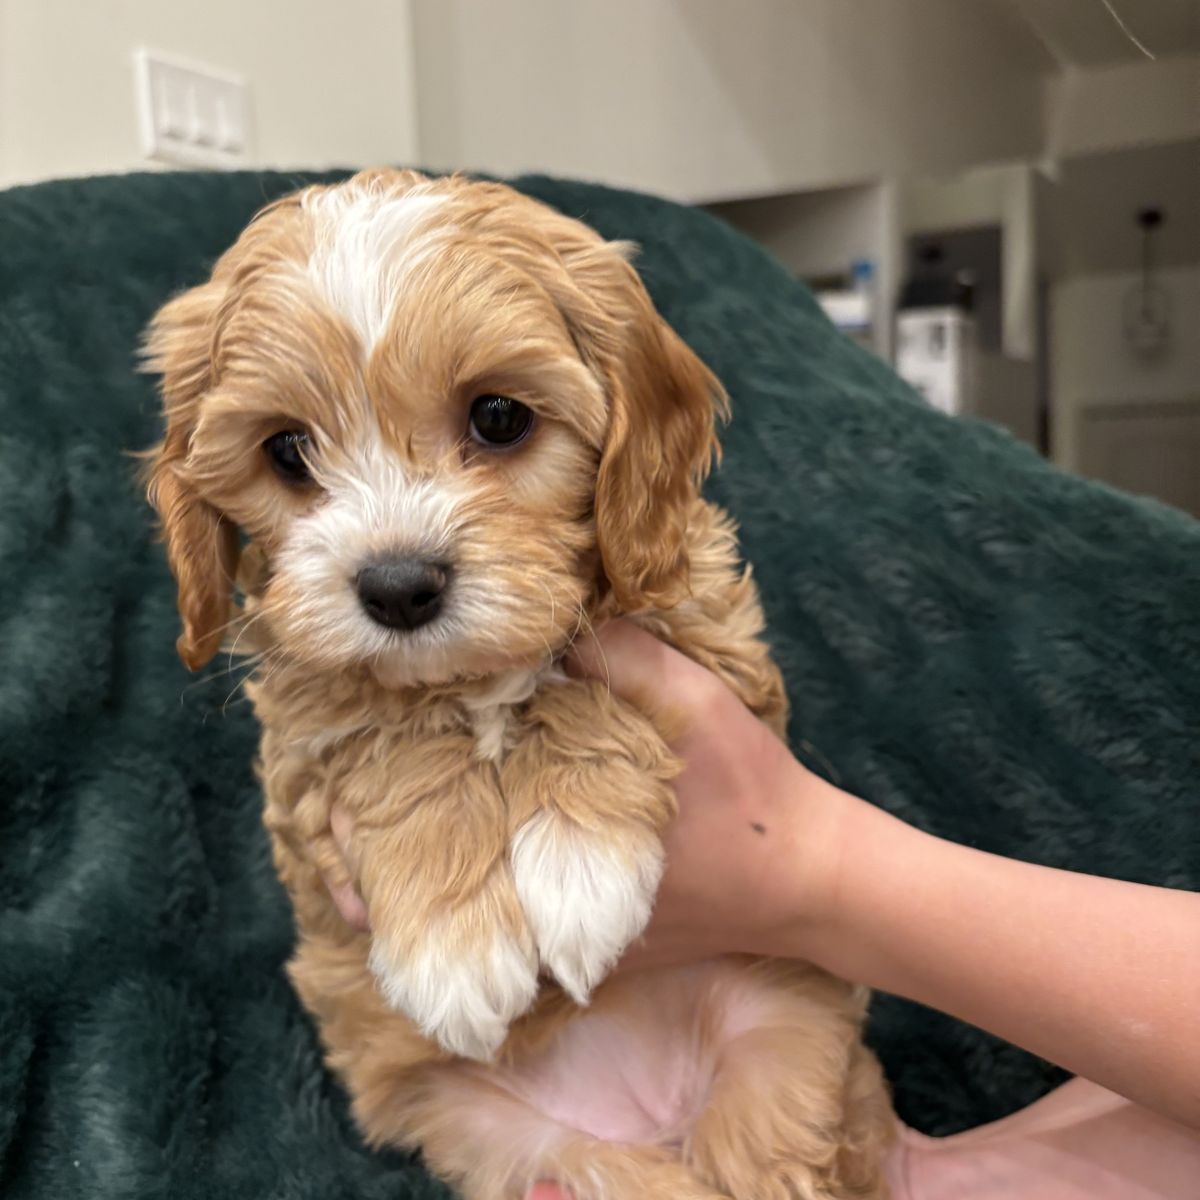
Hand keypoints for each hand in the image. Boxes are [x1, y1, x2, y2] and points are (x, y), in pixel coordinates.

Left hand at [321, 621, 849, 966]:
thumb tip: (542, 627)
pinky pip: (521, 949)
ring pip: (479, 930)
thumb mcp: (689, 699)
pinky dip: (479, 925)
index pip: (451, 837)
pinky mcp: (602, 952)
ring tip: (360, 890)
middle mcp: (560, 901)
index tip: (330, 820)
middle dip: (384, 879)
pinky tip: (447, 910)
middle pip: (449, 898)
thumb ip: (616, 653)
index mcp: (562, 833)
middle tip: (328, 851)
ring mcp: (579, 938)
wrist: (806, 879)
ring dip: (422, 908)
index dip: (386, 833)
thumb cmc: (748, 788)